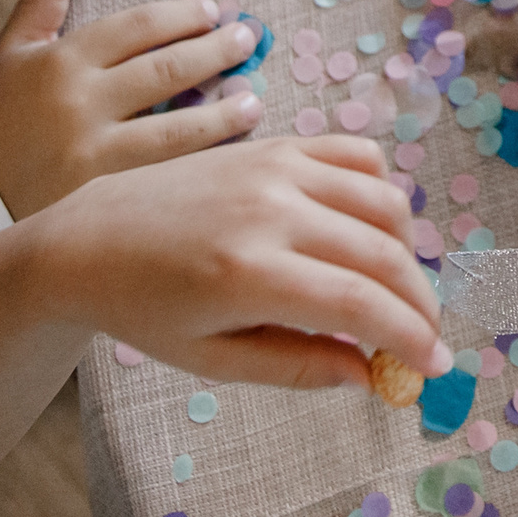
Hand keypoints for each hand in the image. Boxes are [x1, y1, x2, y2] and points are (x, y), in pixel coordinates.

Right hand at [0, 0, 262, 217]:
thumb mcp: (12, 51)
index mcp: (61, 61)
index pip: (136, 27)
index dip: (180, 15)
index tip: (211, 10)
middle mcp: (80, 105)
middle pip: (165, 71)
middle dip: (214, 52)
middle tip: (247, 39)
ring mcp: (95, 156)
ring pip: (176, 131)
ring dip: (224, 114)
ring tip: (254, 100)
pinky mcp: (106, 200)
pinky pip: (168, 177)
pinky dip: (205, 164)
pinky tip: (233, 155)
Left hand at [0, 136, 446, 487]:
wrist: (87, 237)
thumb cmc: (145, 308)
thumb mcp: (213, 358)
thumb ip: (298, 366)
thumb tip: (370, 373)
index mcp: (248, 273)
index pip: (361, 304)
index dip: (410, 336)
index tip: (431, 364)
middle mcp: (269, 210)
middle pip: (384, 254)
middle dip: (418, 302)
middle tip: (422, 336)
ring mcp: (273, 168)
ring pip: (384, 201)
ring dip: (406, 249)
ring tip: (391, 287)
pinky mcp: (272, 144)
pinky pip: (357, 155)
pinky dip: (381, 191)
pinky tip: (367, 230)